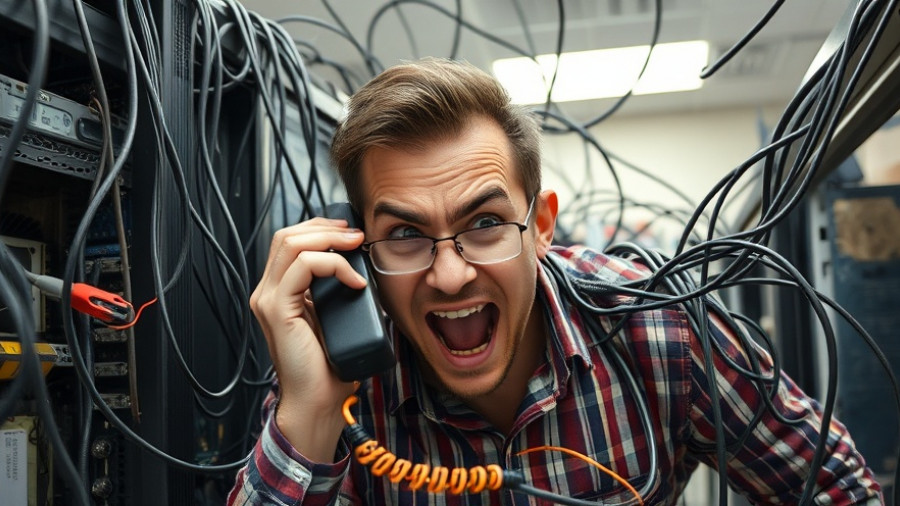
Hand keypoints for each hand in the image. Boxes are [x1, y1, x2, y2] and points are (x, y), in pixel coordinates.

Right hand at [250, 217, 366, 461]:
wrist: (318, 400)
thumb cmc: (330, 365)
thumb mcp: (334, 315)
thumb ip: (335, 290)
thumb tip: (360, 265)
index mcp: (278, 292)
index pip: (290, 242)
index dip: (320, 229)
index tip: (352, 233)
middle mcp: (267, 292)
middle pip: (287, 236)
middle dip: (325, 227)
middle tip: (356, 234)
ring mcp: (268, 299)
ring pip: (292, 244)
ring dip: (330, 240)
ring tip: (357, 248)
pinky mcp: (276, 309)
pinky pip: (303, 266)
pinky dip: (333, 265)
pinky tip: (354, 281)